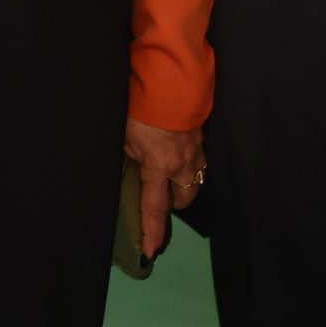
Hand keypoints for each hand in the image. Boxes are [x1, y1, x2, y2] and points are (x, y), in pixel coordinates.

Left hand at [123, 118, 203, 260]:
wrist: (169, 76)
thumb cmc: (141, 106)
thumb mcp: (124, 135)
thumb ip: (130, 155)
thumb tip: (131, 163)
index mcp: (160, 167)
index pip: (155, 208)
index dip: (153, 231)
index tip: (152, 251)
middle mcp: (183, 163)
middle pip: (185, 198)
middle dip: (174, 203)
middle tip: (160, 197)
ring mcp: (196, 147)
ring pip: (195, 178)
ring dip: (184, 182)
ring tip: (170, 175)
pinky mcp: (201, 132)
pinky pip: (198, 156)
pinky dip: (189, 160)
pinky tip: (178, 147)